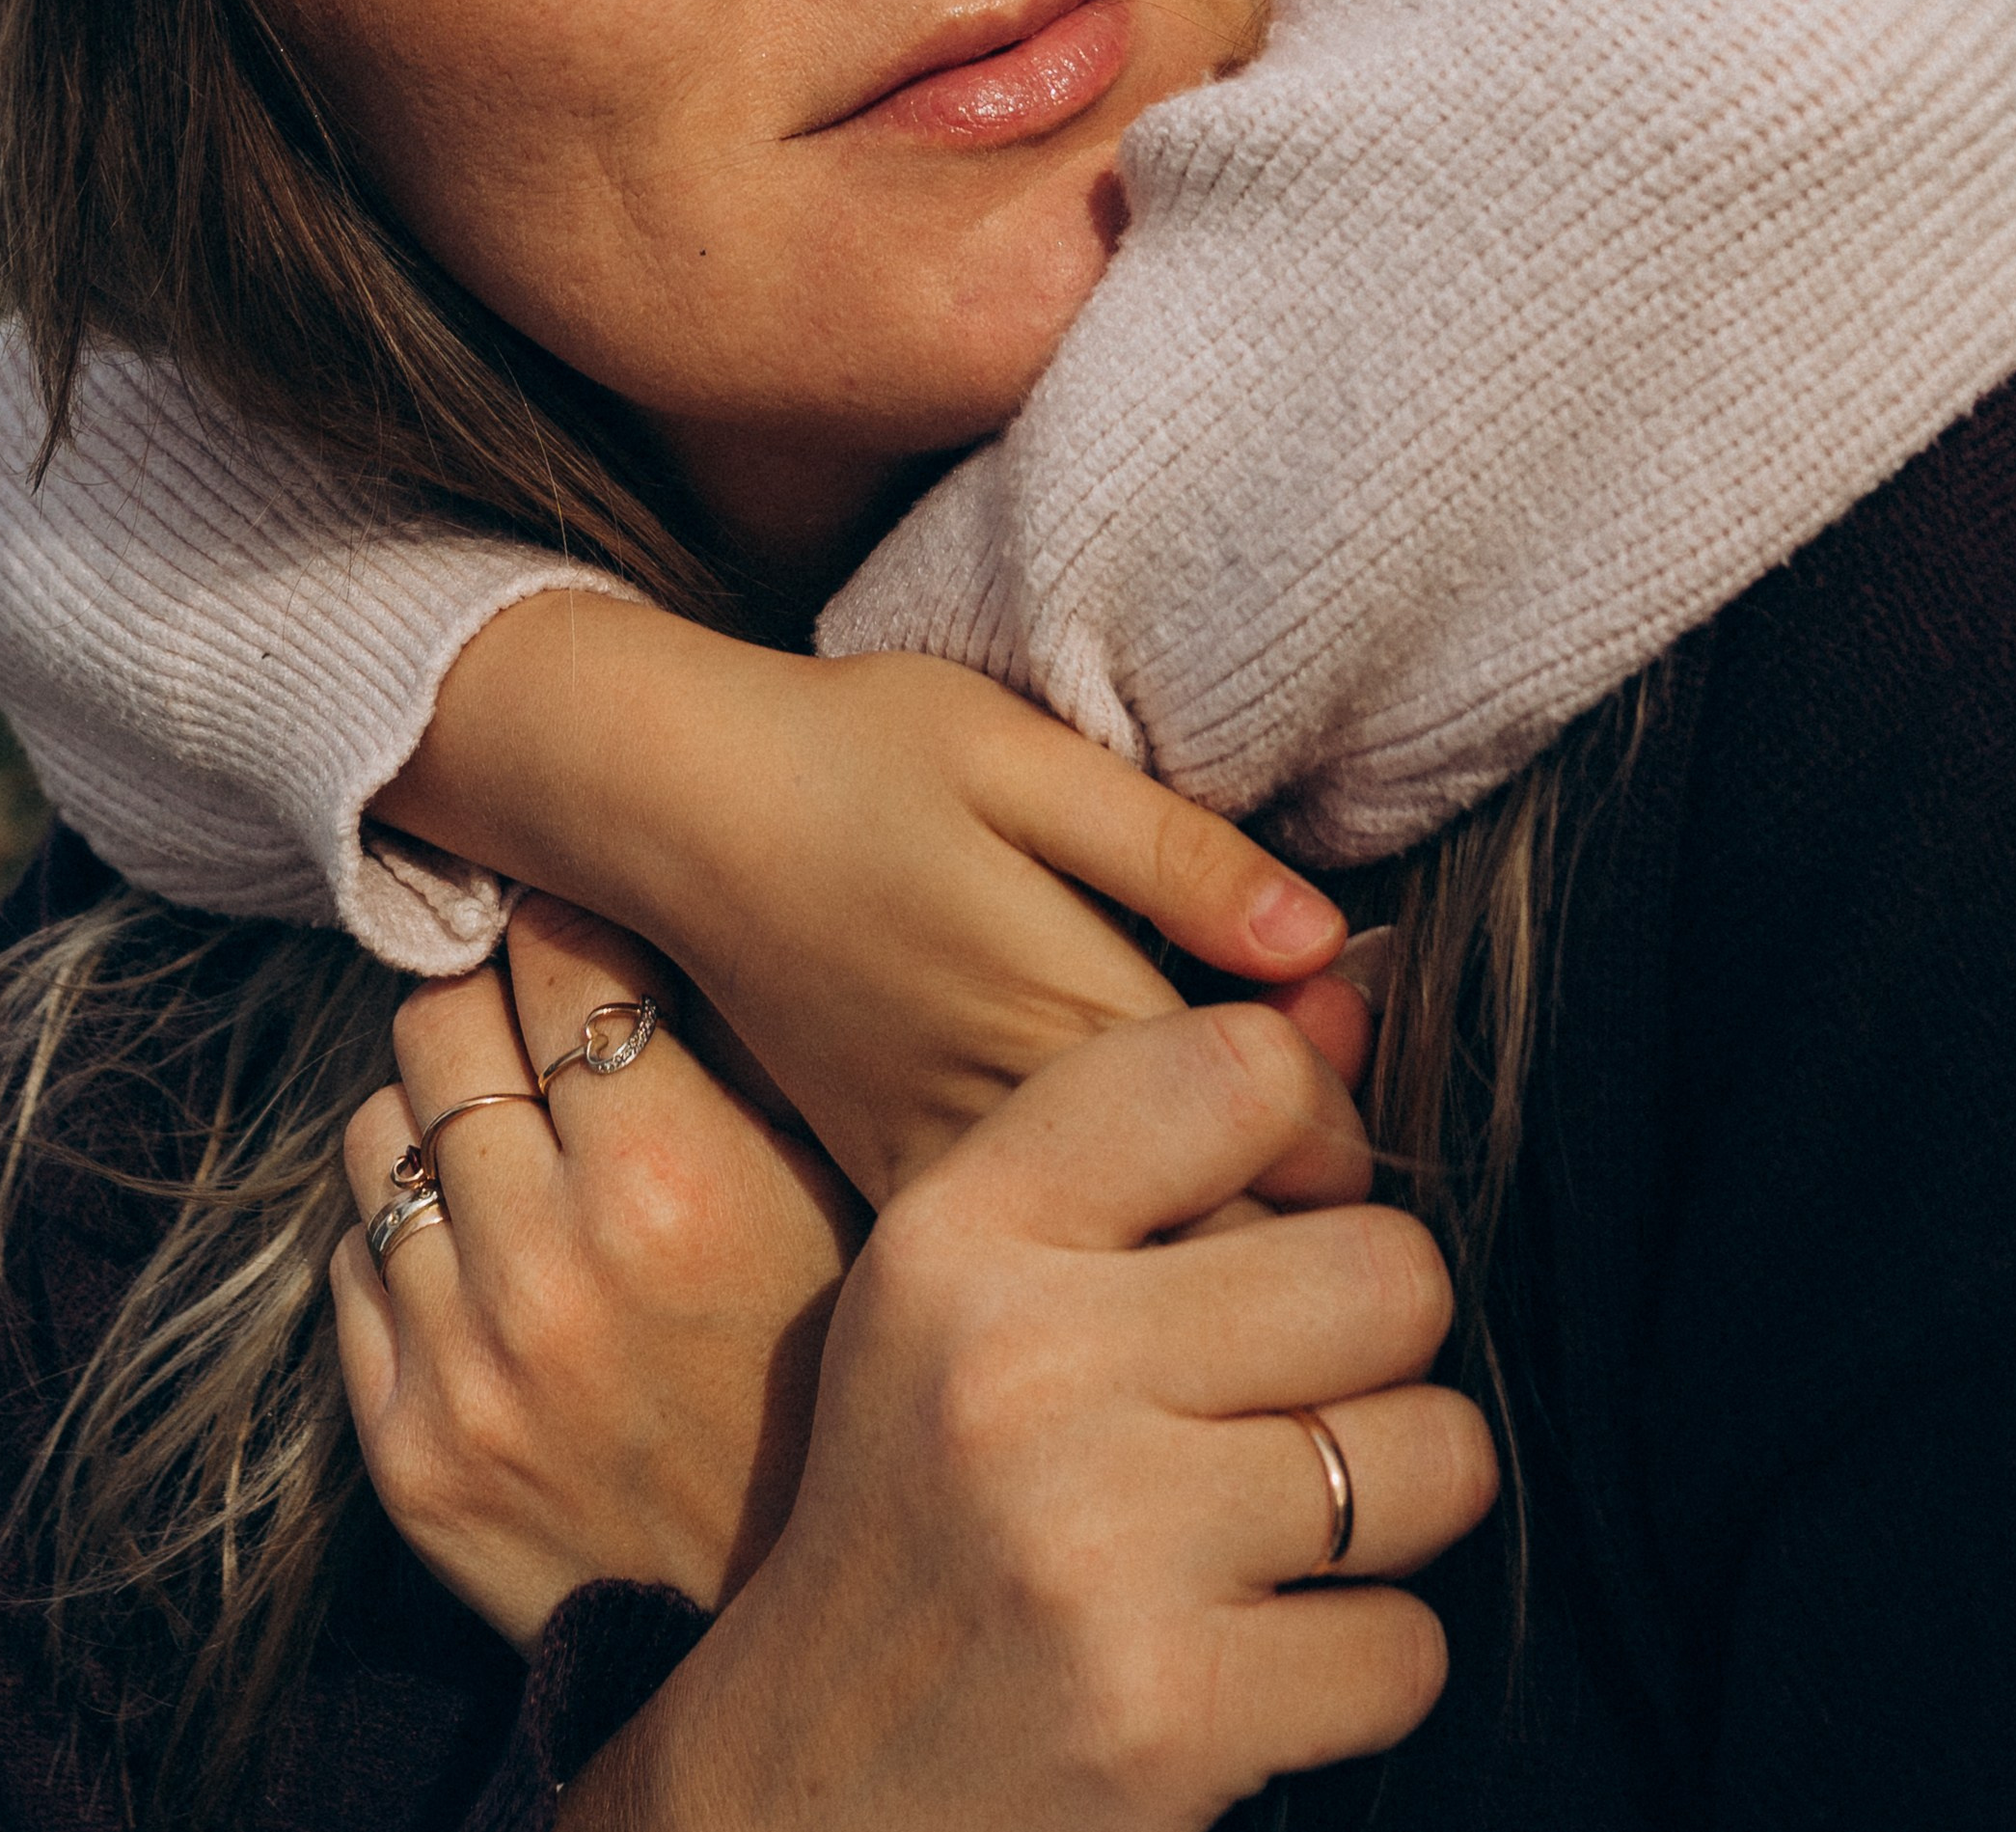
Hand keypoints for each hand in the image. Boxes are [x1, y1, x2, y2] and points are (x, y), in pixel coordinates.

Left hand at [333, 894, 861, 1647]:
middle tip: (530, 1015)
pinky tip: (481, 1254)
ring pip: (374, 1131)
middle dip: (485, 995)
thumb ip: (757, 1058)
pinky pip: (351, 1264)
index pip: (559, 957)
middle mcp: (546, 1264)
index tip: (580, 923)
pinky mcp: (401, 1447)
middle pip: (438, 1023)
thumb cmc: (838, 1381)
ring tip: (505, 1142)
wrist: (781, 1626)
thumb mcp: (843, 1200)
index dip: (568, 920)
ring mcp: (457, 1361)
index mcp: (672, 1183)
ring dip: (434, 1116)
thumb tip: (676, 911)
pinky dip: (406, 1236)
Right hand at [392, 594, 1350, 1203]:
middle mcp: (1012, 1113)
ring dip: (1205, 1236)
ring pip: (1123, 1269)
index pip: (1275, 1129)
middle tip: (1316, 1119)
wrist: (664, 804)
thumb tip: (1324, 938)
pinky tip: (1125, 1198)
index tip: (1350, 1041)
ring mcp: (941, 1163)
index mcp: (1066, 1003)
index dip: (1346, 1107)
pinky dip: (1097, 1254)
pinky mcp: (889, 1177)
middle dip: (1294, 1194)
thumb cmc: (856, 746)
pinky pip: (1025, 1268)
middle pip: (1216, 1223)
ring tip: (1242, 1162)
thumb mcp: (1021, 750)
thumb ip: (1175, 854)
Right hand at [577, 1008, 1498, 1831]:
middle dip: (1376, 1348)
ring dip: (1392, 1506)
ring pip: (1433, 1454)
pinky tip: (1258, 1657)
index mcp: (960, 1231)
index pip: (1241, 1071)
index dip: (1311, 1143)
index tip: (1280, 1222)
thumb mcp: (966, 1289)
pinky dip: (1360, 1663)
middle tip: (1295, 1402)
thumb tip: (1363, 991)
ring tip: (1286, 1525)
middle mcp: (1019, 1364)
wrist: (806, 1791)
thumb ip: (1151, 1137)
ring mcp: (1096, 1540)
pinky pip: (1408, 1643)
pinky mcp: (1170, 1708)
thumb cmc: (923, 1501)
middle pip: (1385, 1271)